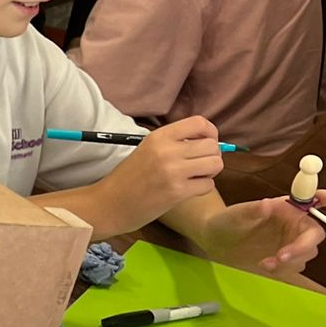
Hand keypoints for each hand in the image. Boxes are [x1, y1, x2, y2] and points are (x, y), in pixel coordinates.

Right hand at [97, 116, 225, 229]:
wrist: (110, 203)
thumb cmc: (128, 177)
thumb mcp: (147, 149)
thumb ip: (174, 143)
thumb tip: (208, 142)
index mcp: (159, 137)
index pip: (200, 123)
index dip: (210, 133)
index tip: (205, 143)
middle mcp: (167, 151)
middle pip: (212, 145)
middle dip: (211, 156)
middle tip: (199, 165)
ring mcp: (173, 172)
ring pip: (215, 164)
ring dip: (210, 172)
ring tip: (196, 176)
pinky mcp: (177, 192)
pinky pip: (208, 185)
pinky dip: (202, 187)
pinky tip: (188, 189)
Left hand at [197, 189, 325, 274]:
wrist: (216, 242)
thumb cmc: (225, 221)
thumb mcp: (234, 215)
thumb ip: (252, 210)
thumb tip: (268, 204)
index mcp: (286, 206)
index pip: (314, 199)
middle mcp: (293, 222)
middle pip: (315, 234)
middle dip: (302, 246)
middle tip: (282, 256)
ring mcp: (292, 240)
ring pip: (307, 252)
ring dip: (291, 259)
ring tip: (266, 262)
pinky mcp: (287, 257)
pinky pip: (296, 265)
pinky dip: (284, 268)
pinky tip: (265, 265)